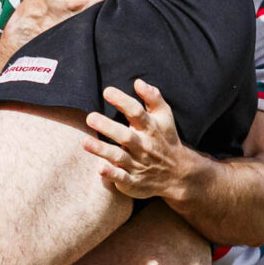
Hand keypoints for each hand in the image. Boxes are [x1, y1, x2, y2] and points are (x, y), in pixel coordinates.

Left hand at [83, 80, 199, 202]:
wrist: (178, 174)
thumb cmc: (165, 139)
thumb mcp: (165, 117)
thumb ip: (153, 98)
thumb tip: (138, 82)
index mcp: (150, 128)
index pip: (137, 113)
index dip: (122, 101)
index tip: (107, 92)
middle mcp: (144, 146)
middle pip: (125, 136)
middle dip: (108, 127)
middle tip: (90, 117)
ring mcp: (138, 165)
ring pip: (119, 157)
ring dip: (102, 150)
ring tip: (85, 142)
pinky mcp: (133, 182)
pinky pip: (121, 178)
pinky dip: (111, 174)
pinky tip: (100, 169)